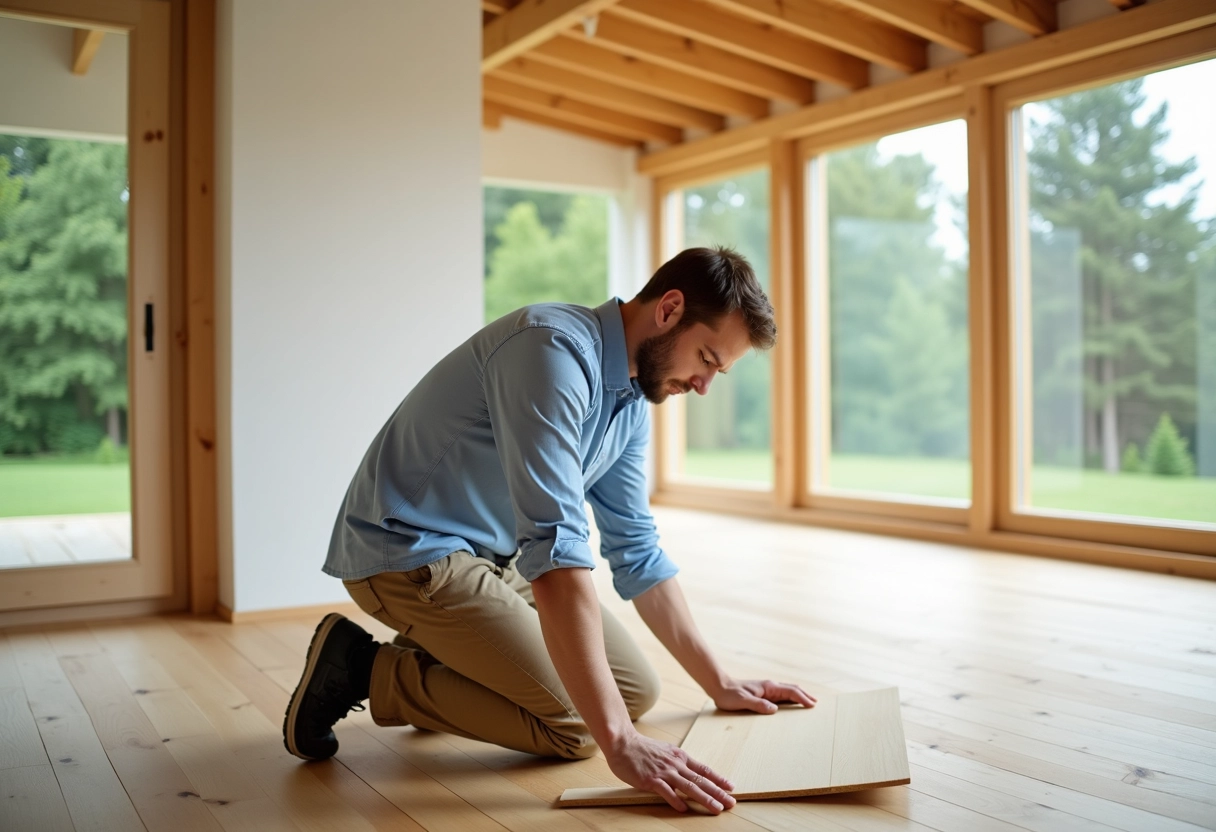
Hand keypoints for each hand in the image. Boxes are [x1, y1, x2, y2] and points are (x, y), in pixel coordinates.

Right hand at [605, 731, 736, 813]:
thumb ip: (677, 762)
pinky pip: (666, 791)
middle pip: (701, 781)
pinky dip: (676, 800)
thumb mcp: (665, 751)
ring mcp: (664, 772)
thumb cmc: (641, 748)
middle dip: (718, 793)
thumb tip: (688, 770)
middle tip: (731, 803)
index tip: (731, 787)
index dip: (719, 779)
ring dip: (705, 798)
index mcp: (679, 757)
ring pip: (689, 787)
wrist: (622, 742)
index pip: (704, 770)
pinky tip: (684, 808)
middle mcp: (675, 764)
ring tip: (717, 808)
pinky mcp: (650, 779)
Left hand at [712, 678, 816, 713]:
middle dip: (805, 695)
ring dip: (799, 696)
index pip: (790, 691)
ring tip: (808, 702)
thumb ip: (758, 705)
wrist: (719, 687)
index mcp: (768, 687)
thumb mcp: (743, 701)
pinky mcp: (763, 694)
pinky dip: (791, 698)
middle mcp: (770, 686)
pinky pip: (781, 696)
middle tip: (816, 703)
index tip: (812, 705)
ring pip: (788, 691)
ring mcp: (767, 689)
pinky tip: (791, 704)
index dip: (802, 698)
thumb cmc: (729, 695)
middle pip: (792, 689)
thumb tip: (775, 709)